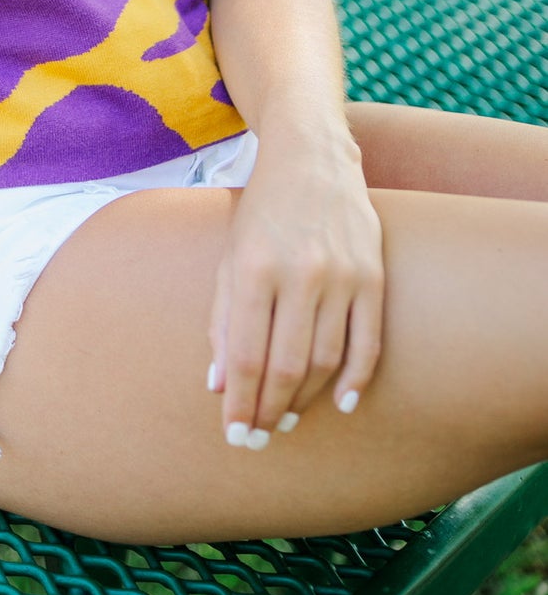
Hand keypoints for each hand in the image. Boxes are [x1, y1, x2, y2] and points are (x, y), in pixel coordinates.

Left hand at [207, 129, 383, 445]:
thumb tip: (220, 386)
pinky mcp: (373, 275)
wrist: (311, 156)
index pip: (246, 355)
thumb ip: (223, 320)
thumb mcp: (229, 256)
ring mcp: (341, 274)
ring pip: (325, 360)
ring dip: (305, 400)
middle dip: (270, 410)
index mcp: (253, 266)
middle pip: (286, 366)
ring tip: (288, 420)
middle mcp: (299, 272)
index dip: (241, 402)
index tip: (235, 434)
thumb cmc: (261, 211)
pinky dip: (355, 380)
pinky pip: (368, 342)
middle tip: (258, 438)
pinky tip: (340, 404)